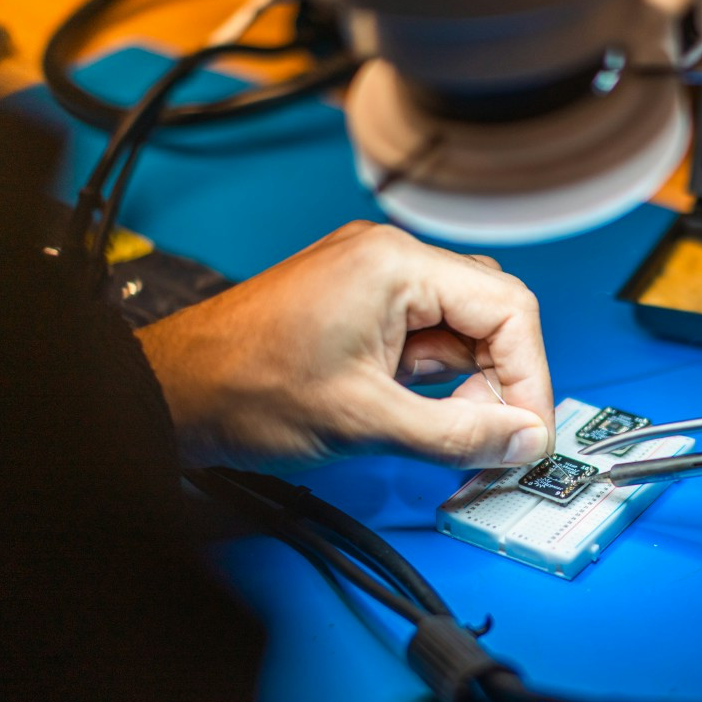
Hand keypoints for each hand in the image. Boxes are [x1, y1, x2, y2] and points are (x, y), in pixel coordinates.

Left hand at [135, 222, 553, 470]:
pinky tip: (425, 418)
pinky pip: (428, 339)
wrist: (172, 393)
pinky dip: (440, 382)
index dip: (530, 376)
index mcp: (395, 266)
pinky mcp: (362, 308)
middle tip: (492, 439)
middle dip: (503, 382)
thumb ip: (457, 434)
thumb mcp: (365, 420)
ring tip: (451, 434)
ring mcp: (374, 282)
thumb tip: (522, 440)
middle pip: (493, 315)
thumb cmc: (244, 388)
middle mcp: (390, 261)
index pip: (509, 310)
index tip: (527, 431)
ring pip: (464, 330)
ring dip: (472, 386)